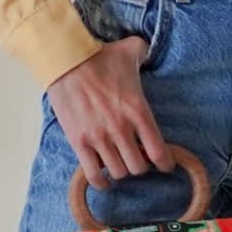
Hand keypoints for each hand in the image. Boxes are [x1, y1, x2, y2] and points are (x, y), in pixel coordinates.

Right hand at [48, 34, 170, 186]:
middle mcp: (121, 129)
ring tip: (120, 165)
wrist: (66, 61)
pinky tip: (104, 180)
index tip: (164, 165)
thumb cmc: (100, 57)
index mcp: (138, 111)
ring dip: (121, 171)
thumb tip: (150, 50)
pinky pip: (93, 174)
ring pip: (118, 172)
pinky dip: (100, 182)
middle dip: (140, 167)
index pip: (159, 151)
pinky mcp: (79, 142)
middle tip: (137, 159)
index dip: (165, 164)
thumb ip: (146, 53)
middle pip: (138, 167)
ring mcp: (99, 137)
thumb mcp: (132, 50)